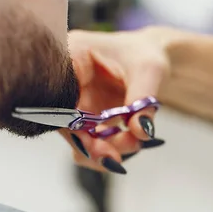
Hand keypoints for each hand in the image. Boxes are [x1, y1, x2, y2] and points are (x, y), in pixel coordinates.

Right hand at [63, 27, 171, 173]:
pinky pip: (87, 141)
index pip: (59, 97)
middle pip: (64, 123)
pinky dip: (107, 149)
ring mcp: (72, 101)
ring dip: (102, 150)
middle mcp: (65, 80)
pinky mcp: (83, 117)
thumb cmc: (146, 53)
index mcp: (71, 56)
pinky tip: (130, 143)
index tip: (99, 146)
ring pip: (76, 137)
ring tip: (134, 144)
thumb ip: (143, 102)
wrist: (152, 56)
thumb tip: (140, 132)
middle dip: (91, 145)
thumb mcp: (150, 70)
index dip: (74, 126)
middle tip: (117, 158)